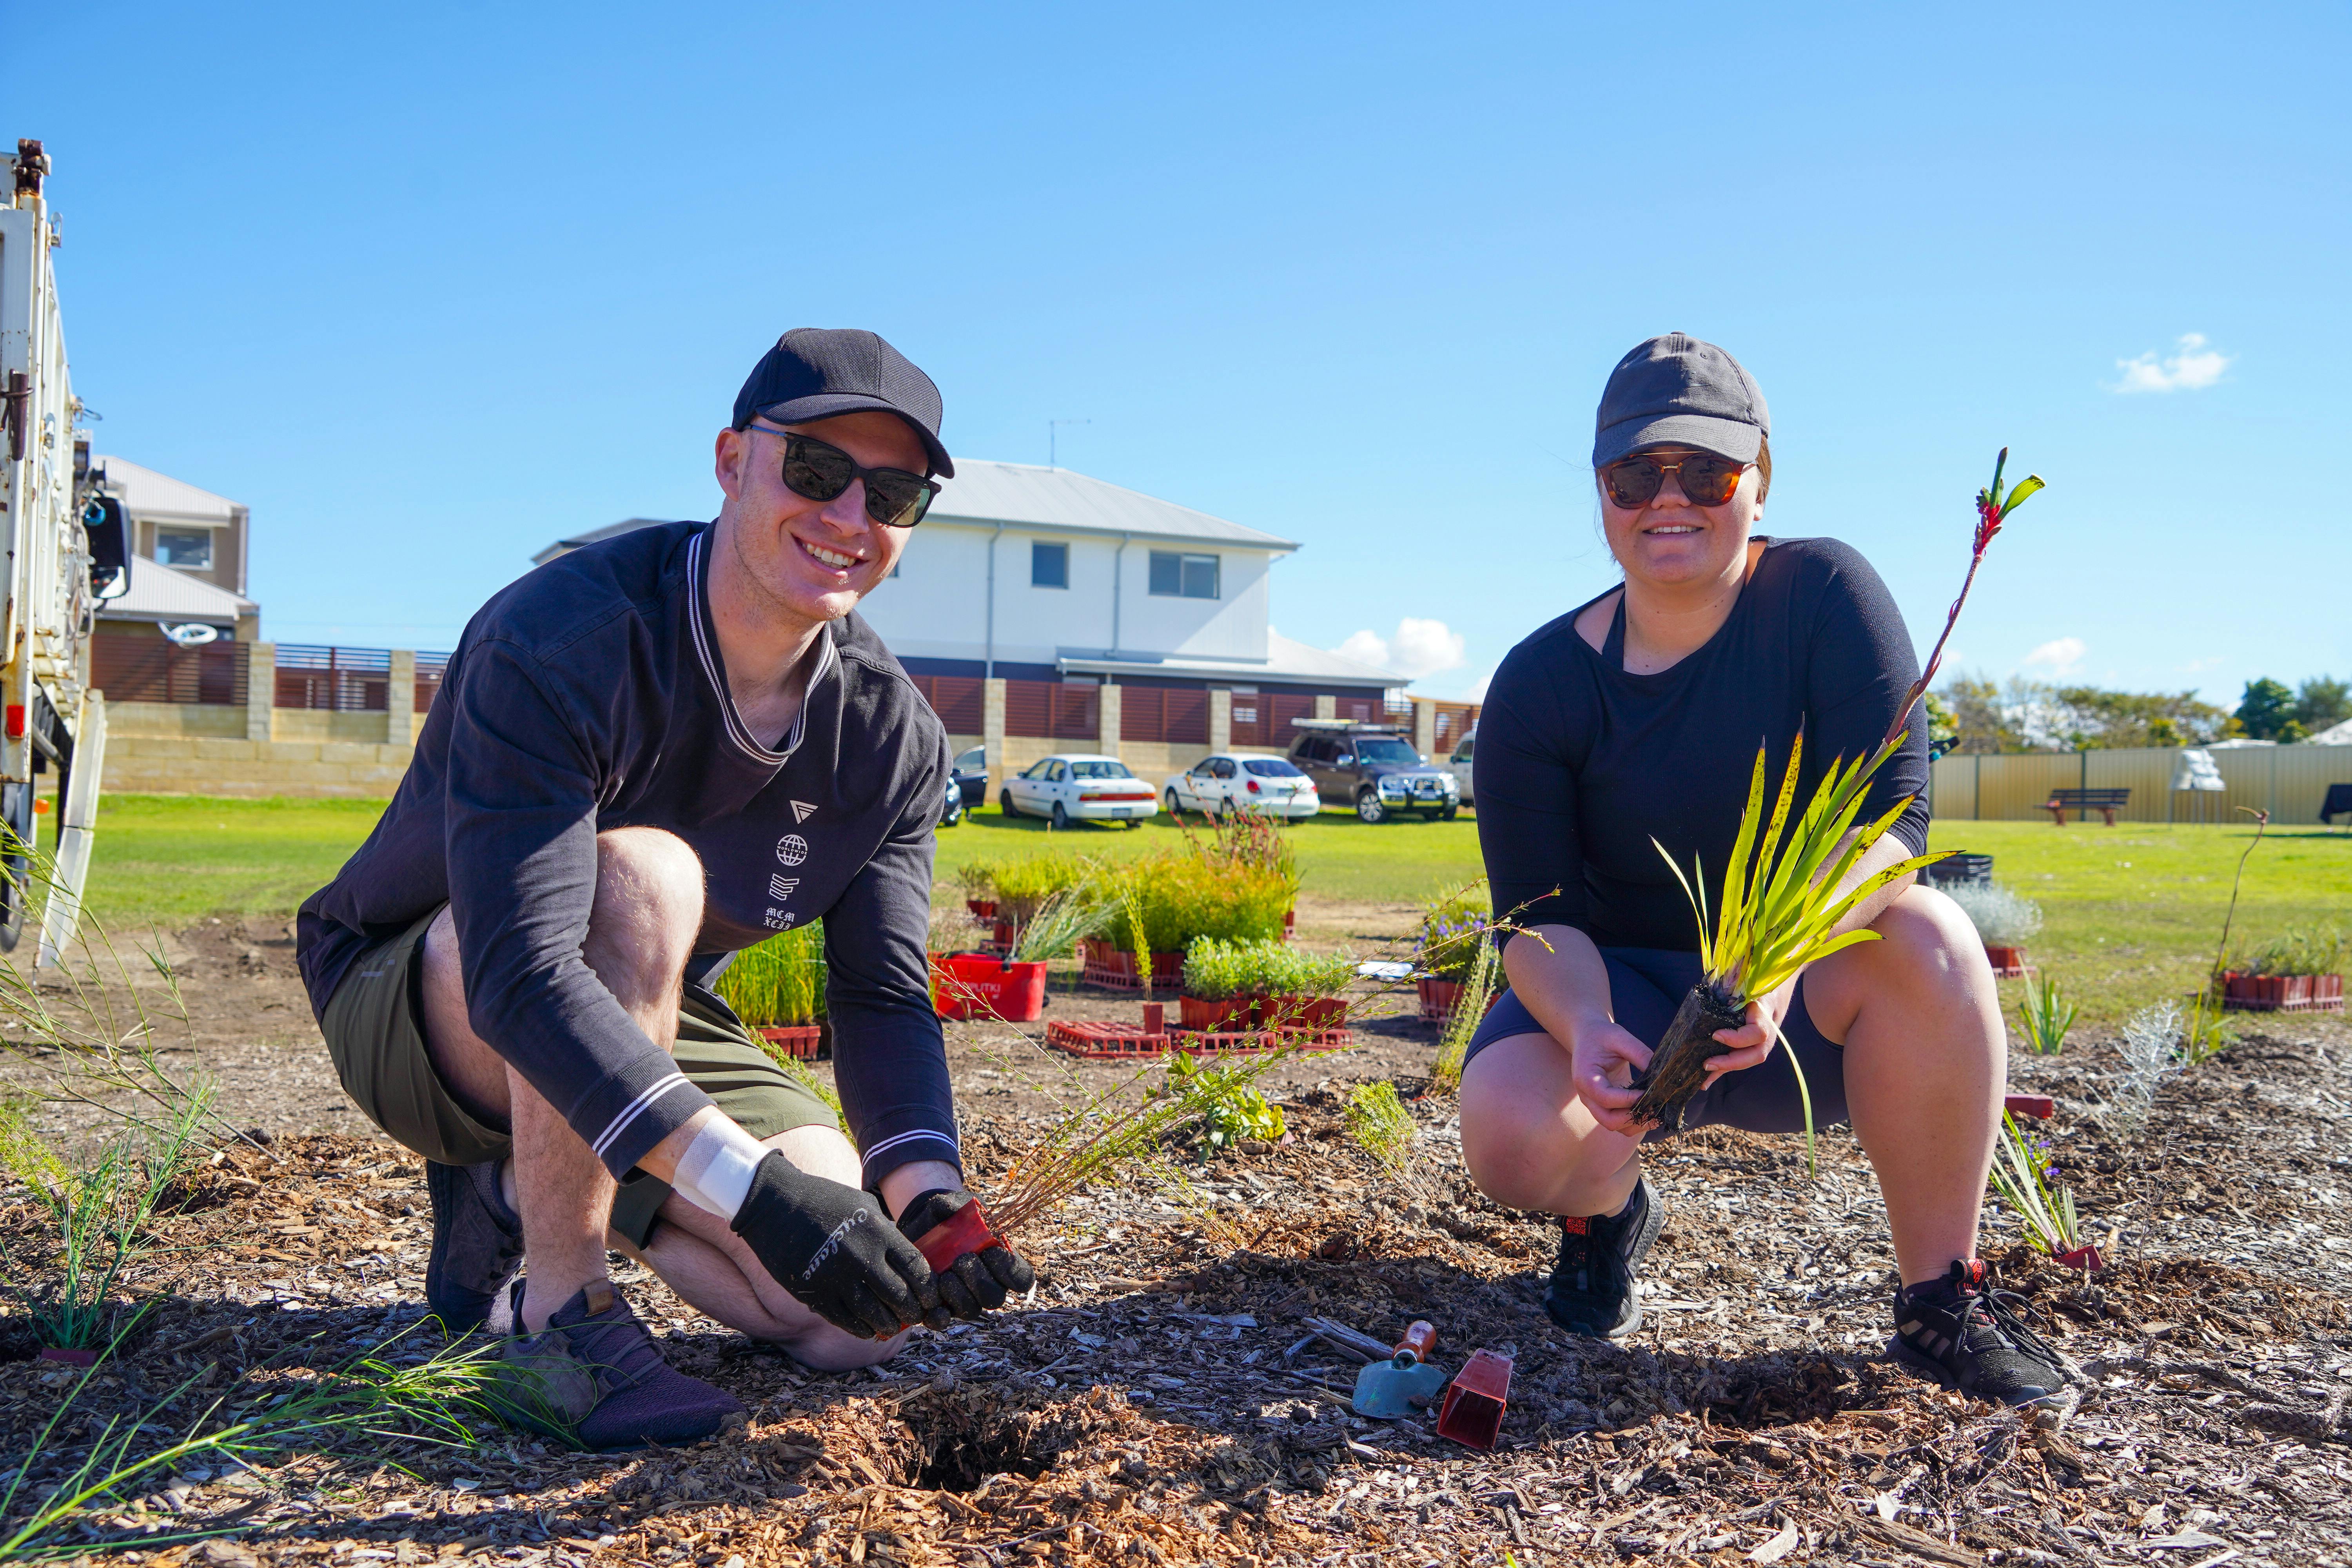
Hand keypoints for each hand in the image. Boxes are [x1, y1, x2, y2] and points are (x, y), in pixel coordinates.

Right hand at [730, 1151, 940, 1338]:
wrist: (774, 1203)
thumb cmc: (823, 1199)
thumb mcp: (863, 1205)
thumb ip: (886, 1230)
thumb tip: (904, 1255)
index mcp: (879, 1232)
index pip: (916, 1268)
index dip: (928, 1288)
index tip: (930, 1297)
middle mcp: (863, 1258)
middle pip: (900, 1297)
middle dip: (913, 1311)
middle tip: (914, 1316)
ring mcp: (839, 1278)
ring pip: (875, 1315)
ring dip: (889, 1325)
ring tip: (892, 1326)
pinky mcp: (816, 1294)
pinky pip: (846, 1321)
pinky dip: (862, 1329)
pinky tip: (868, 1329)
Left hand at [895, 1189, 1035, 1319]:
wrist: (921, 1226)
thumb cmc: (947, 1215)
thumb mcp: (954, 1204)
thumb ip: (958, 1205)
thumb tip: (954, 1211)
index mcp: (1002, 1262)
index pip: (1021, 1278)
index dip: (1010, 1270)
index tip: (991, 1251)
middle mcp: (988, 1284)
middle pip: (995, 1297)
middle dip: (979, 1281)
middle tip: (961, 1261)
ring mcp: (966, 1298)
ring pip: (972, 1310)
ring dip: (959, 1296)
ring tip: (945, 1277)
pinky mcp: (942, 1307)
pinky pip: (944, 1321)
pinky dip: (938, 1317)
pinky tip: (932, 1306)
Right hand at [1569, 1017, 1653, 1136]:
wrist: (1587, 1038)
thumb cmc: (1602, 1036)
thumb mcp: (1620, 1037)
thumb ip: (1639, 1053)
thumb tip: (1662, 1074)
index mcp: (1585, 1077)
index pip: (1606, 1097)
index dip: (1629, 1099)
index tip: (1650, 1093)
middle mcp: (1586, 1096)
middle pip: (1608, 1120)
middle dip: (1634, 1118)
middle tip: (1656, 1109)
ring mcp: (1594, 1104)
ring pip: (1614, 1126)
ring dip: (1636, 1124)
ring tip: (1657, 1113)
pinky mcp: (1604, 1107)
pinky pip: (1619, 1123)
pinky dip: (1635, 1123)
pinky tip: (1650, 1112)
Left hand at [1701, 977, 1794, 1087]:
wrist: (1769, 996)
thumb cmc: (1752, 991)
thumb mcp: (1745, 989)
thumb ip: (1732, 992)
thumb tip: (1707, 994)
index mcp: (1763, 1016)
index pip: (1757, 1033)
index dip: (1737, 1038)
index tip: (1715, 1035)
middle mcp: (1766, 1034)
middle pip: (1756, 1055)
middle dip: (1731, 1062)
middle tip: (1706, 1063)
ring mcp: (1760, 1044)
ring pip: (1747, 1061)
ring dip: (1724, 1070)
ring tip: (1702, 1079)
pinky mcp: (1750, 1049)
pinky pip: (1738, 1062)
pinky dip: (1722, 1071)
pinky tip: (1705, 1082)